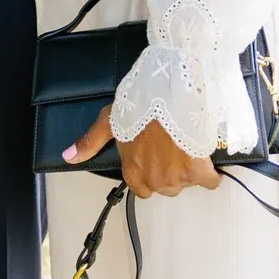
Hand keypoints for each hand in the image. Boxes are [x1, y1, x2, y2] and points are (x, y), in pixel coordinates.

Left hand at [65, 105, 220, 198]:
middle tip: (171, 145)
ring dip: (188, 170)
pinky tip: (206, 157)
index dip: (150, 171)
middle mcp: (153, 180)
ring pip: (186, 183)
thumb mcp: (109, 119)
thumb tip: (67, 157)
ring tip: (186, 144)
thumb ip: (89, 141)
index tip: (155, 154)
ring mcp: (176, 177)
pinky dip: (210, 174)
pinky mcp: (199, 170)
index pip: (142, 189)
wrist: (169, 89)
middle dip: (169, 170)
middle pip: (165, 187)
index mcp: (132, 172)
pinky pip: (210, 182)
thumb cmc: (139, 102)